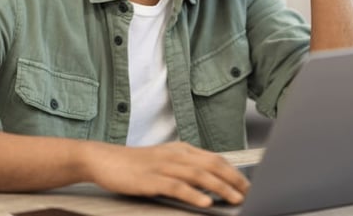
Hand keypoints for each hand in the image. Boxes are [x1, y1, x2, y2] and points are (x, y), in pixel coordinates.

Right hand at [82, 141, 249, 207]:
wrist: (103, 159)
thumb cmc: (134, 164)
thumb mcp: (164, 161)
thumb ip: (184, 168)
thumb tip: (208, 182)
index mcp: (181, 149)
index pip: (214, 158)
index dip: (233, 172)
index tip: (247, 185)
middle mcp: (176, 154)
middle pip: (212, 165)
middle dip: (234, 179)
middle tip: (249, 193)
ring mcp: (163, 165)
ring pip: (199, 175)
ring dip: (220, 187)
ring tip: (235, 199)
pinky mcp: (151, 178)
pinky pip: (177, 186)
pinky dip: (194, 194)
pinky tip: (206, 201)